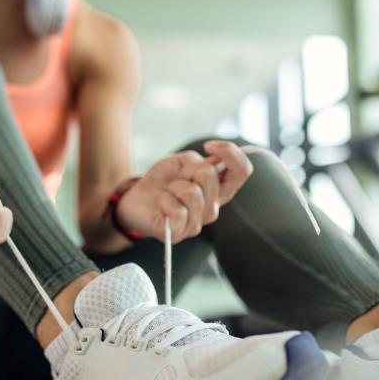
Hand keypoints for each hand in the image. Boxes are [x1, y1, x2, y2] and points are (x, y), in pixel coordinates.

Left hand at [116, 140, 253, 242]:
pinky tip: (162, 203)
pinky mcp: (178, 233)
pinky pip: (178, 211)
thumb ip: (200, 163)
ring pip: (193, 194)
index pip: (242, 171)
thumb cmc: (162, 181)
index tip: (209, 146)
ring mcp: (196, 223)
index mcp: (218, 190)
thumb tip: (216, 162)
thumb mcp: (181, 163)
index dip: (231, 154)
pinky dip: (165, 201)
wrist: (136, 197)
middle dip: (189, 169)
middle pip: (211, 177)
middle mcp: (212, 208)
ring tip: (168, 191)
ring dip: (175, 185)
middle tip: (176, 177)